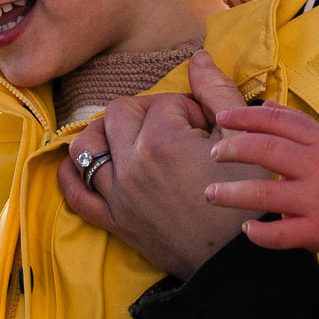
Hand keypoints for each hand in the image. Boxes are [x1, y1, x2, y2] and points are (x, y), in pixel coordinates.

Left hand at [59, 87, 251, 280]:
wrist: (235, 260)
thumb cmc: (246, 198)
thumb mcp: (241, 140)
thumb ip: (217, 92)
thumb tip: (198, 57)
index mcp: (163, 141)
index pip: (165, 101)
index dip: (189, 109)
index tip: (206, 128)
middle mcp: (131, 164)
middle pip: (120, 112)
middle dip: (147, 112)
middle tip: (175, 129)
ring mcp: (117, 194)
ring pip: (87, 145)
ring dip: (104, 134)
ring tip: (129, 138)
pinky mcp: (113, 220)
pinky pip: (75, 192)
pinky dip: (72, 174)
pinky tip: (86, 162)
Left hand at [210, 102, 318, 301]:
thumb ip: (297, 124)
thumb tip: (264, 105)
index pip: (277, 121)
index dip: (245, 118)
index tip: (221, 119)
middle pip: (267, 151)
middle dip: (233, 149)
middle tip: (212, 153)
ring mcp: (318, 201)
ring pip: (265, 195)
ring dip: (232, 193)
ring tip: (211, 194)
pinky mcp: (317, 232)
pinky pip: (280, 235)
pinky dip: (259, 233)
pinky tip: (246, 228)